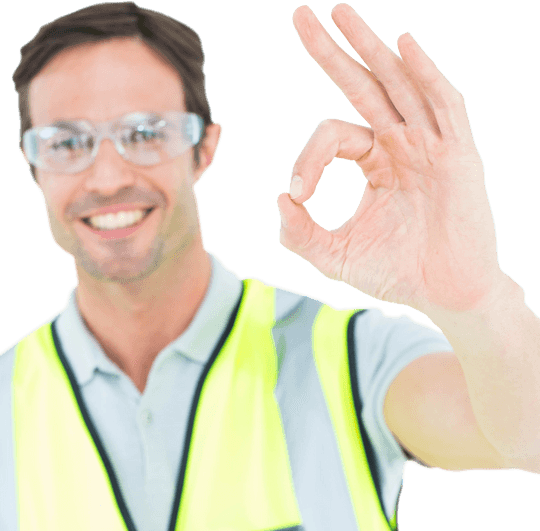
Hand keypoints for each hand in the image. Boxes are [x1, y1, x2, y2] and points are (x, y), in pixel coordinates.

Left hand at [277, 5, 503, 316]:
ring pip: (399, 83)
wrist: (445, 294)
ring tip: (342, 16)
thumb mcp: (335, 257)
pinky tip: (403, 48)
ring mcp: (432, 144)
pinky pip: (443, 105)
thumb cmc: (397, 274)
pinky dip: (425, 75)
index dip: (308, 157)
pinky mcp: (459, 155)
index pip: (333, 135)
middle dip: (334, 52)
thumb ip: (300, 234)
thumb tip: (280, 198)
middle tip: (302, 16)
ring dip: (371, 48)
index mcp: (376, 160)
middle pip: (365, 85)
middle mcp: (403, 143)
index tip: (298, 191)